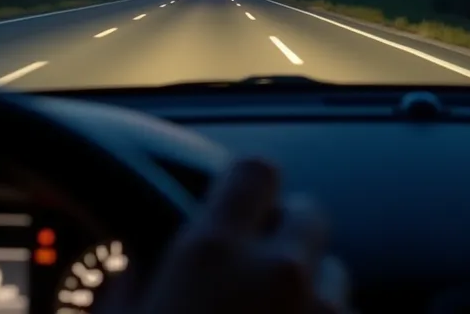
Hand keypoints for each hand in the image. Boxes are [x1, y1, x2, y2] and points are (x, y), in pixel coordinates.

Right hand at [109, 158, 352, 313]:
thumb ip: (135, 279)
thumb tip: (135, 266)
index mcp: (212, 253)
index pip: (254, 168)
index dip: (247, 182)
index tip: (238, 195)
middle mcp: (277, 272)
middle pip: (307, 214)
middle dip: (285, 235)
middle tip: (255, 269)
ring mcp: (322, 313)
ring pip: (335, 273)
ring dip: (310, 287)